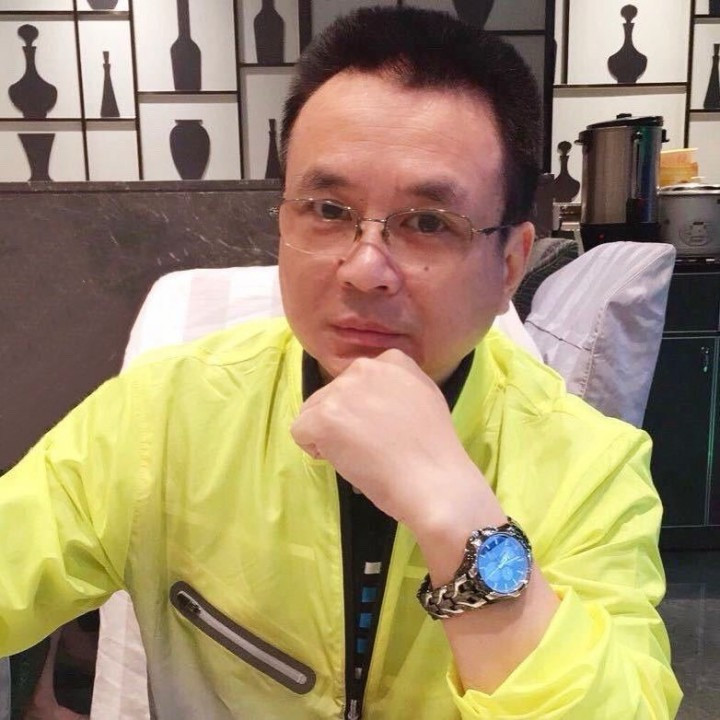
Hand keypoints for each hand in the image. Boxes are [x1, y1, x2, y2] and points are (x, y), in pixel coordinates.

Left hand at [291, 349, 487, 533]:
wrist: (433, 481)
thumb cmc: (434, 451)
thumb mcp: (426, 396)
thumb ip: (398, 386)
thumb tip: (372, 398)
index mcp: (392, 361)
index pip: (357, 379)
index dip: (362, 406)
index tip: (380, 427)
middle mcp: (365, 368)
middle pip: (332, 393)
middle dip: (343, 419)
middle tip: (370, 446)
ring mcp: (342, 392)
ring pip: (312, 411)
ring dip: (327, 433)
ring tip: (359, 455)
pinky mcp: (324, 418)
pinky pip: (300, 431)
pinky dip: (313, 449)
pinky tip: (343, 460)